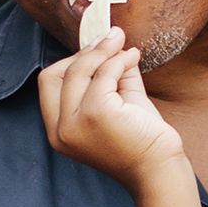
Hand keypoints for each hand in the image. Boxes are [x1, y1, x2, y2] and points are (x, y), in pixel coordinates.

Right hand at [38, 28, 185, 190]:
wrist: (159, 169)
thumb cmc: (139, 140)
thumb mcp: (115, 104)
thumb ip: (107, 76)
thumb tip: (108, 40)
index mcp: (58, 132)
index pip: (48, 83)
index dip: (70, 60)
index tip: (93, 48)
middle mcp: (60, 131)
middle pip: (57, 73)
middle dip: (84, 51)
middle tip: (110, 37)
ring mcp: (75, 123)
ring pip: (79, 70)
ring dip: (103, 50)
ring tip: (123, 43)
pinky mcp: (97, 114)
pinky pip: (105, 74)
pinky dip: (119, 60)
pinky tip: (133, 57)